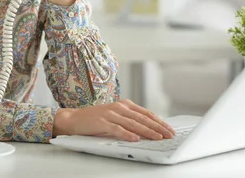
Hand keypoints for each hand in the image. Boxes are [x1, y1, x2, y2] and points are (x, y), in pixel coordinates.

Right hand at [52, 99, 174, 141]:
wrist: (74, 119)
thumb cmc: (96, 119)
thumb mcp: (116, 116)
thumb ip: (130, 120)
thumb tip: (149, 130)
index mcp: (125, 104)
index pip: (146, 113)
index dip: (159, 121)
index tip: (170, 129)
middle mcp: (119, 107)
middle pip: (143, 118)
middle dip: (158, 127)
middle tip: (169, 135)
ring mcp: (111, 114)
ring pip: (133, 123)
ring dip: (147, 131)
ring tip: (158, 137)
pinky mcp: (102, 122)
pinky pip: (118, 129)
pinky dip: (128, 134)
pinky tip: (136, 139)